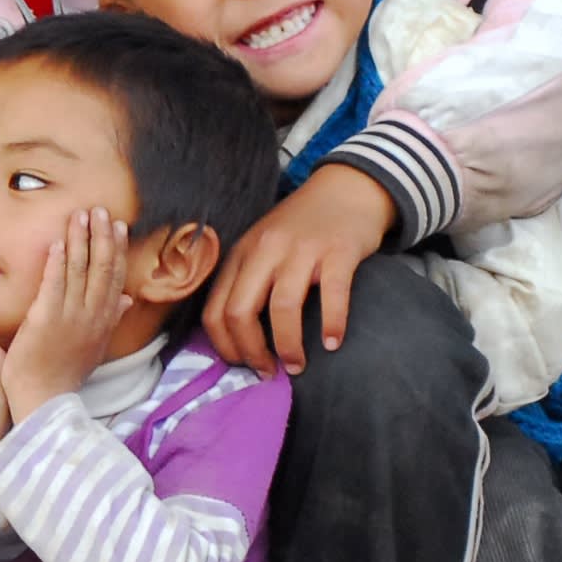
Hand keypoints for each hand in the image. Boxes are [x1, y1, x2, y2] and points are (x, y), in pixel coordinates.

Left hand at [2, 208, 135, 418]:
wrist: (44, 398)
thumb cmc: (65, 373)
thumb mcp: (95, 346)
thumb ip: (112, 319)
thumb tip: (128, 299)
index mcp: (104, 321)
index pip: (115, 278)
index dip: (117, 249)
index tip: (119, 225)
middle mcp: (92, 316)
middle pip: (102, 268)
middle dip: (102, 236)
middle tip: (101, 210)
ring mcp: (71, 316)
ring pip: (80, 271)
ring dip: (81, 240)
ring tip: (81, 215)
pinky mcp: (46, 319)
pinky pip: (54, 284)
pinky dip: (57, 262)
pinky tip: (58, 242)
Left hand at [202, 164, 396, 374]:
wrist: (346, 189)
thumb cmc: (301, 226)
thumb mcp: (262, 246)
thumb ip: (248, 280)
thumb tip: (238, 337)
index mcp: (241, 254)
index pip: (215, 309)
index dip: (225, 345)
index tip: (241, 365)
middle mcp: (265, 251)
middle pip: (240, 311)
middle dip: (251, 352)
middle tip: (268, 372)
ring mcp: (302, 249)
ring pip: (282, 308)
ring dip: (288, 346)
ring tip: (298, 366)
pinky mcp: (339, 251)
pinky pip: (333, 296)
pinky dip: (332, 325)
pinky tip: (333, 343)